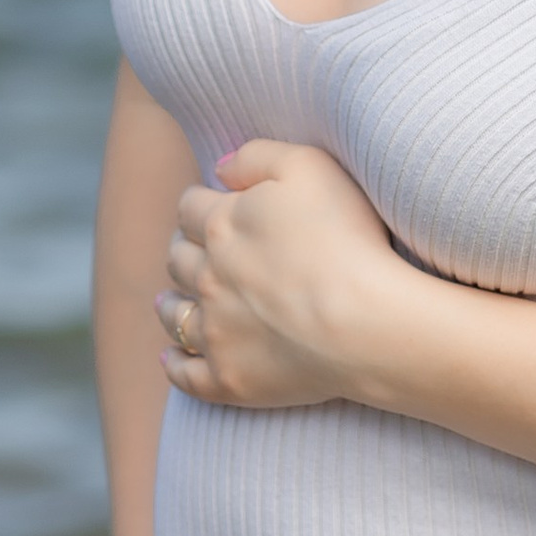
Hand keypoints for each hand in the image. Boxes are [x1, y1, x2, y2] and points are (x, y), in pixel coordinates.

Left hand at [157, 139, 409, 410]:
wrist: (366, 322)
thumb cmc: (348, 239)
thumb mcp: (310, 167)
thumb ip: (258, 156)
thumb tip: (219, 169)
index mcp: (223, 226)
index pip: (189, 208)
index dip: (198, 204)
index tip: (208, 208)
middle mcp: (208, 278)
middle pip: (178, 259)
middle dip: (183, 251)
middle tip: (193, 253)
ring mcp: (215, 332)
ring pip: (174, 315)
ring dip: (170, 305)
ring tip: (168, 303)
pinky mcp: (228, 378)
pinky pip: (185, 375)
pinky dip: (174, 365)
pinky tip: (171, 358)